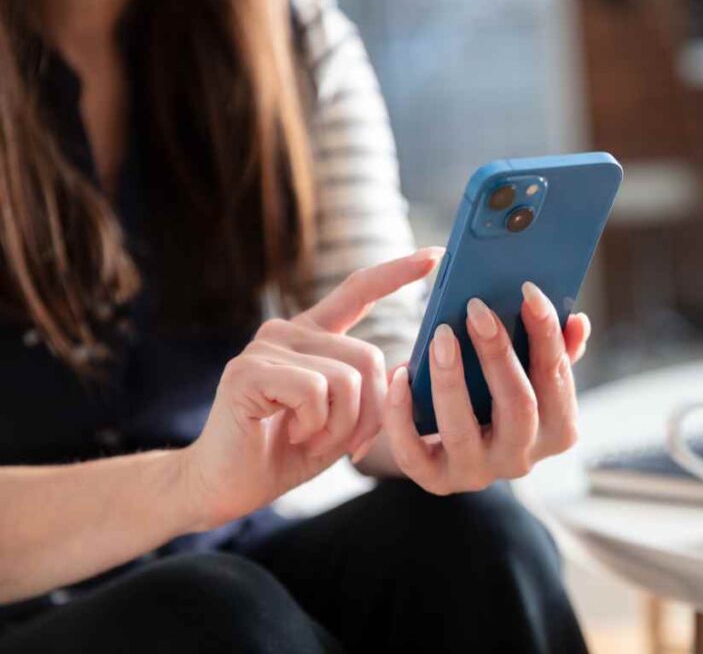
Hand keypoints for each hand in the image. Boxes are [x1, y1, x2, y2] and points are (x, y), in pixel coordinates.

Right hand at [180, 247, 443, 528]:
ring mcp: (267, 347)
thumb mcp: (343, 422)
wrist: (227, 487)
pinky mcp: (249, 370)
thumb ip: (372, 393)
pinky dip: (315, 425)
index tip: (436, 255)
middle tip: (347, 444)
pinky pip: (315, 392)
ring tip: (309, 438)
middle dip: (371, 412)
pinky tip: (290, 434)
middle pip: (369, 356)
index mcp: (313, 336)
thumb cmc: (285, 453)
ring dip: (341, 426)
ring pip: (347, 379)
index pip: (359, 291)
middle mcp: (289, 331)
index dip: (398, 272)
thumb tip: (413, 366)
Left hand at [383, 282, 590, 494]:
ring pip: (464, 431)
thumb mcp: (528, 371)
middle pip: (518, 406)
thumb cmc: (495, 391)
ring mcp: (478, 472)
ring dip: (450, 379)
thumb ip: (555, 350)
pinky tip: (400, 375)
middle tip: (476, 309)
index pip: (556, 377)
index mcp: (556, 428)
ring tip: (440, 336)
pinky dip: (402, 415)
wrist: (449, 442)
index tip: (528, 291)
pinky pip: (414, 454)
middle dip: (498, 354)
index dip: (546, 334)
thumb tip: (577, 322)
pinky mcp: (436, 481)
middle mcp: (521, 457)